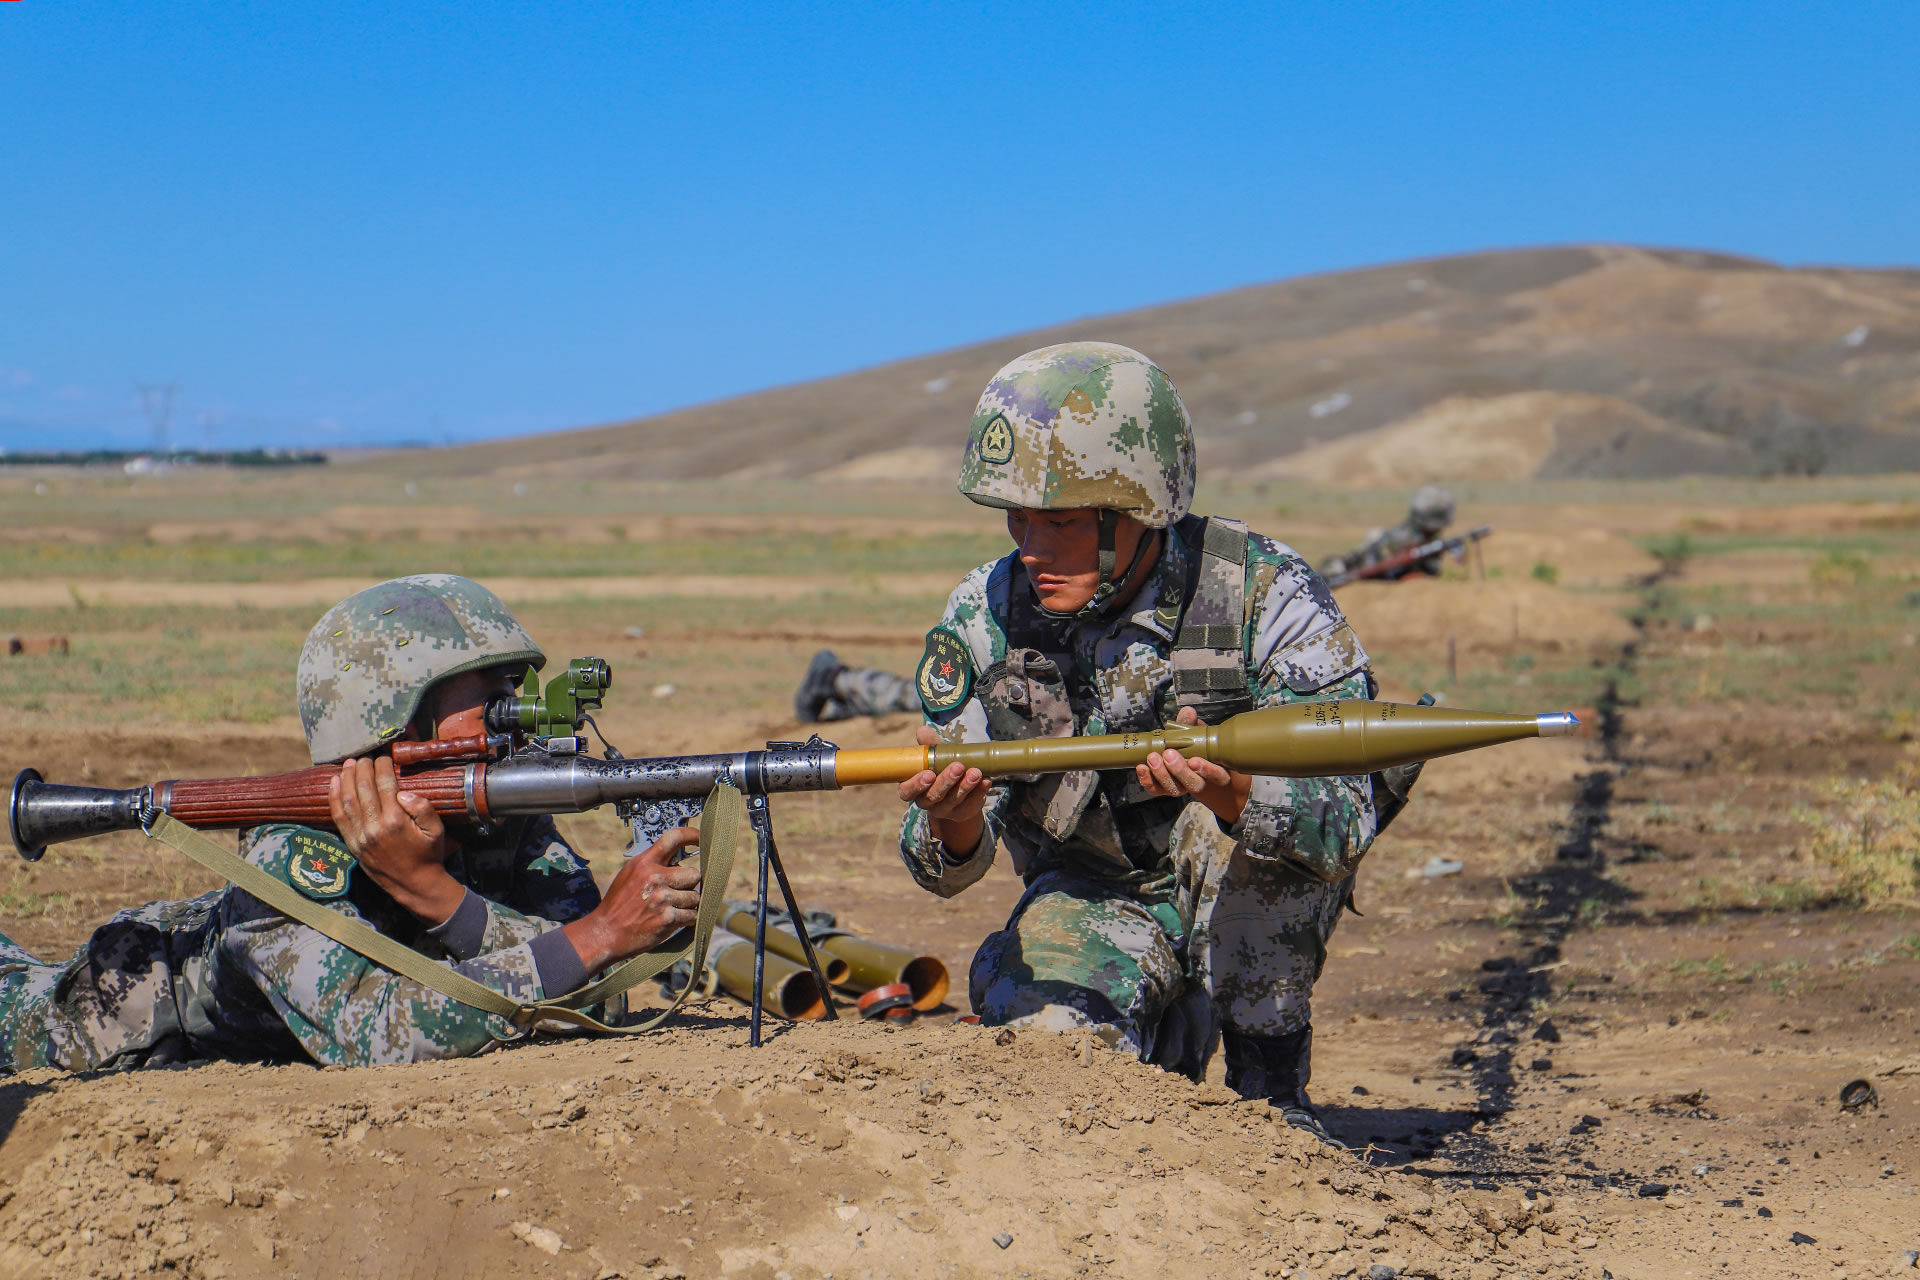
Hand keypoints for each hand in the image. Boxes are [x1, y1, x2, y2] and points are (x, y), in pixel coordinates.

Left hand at [329, 756, 463, 924]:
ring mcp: (361, 836)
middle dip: (363, 768)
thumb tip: (403, 792)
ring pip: (348, 800)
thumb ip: (423, 808)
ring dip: (347, 778)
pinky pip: (338, 817)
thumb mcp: (436, 831)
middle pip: (364, 789)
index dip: (383, 767)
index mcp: (396, 821)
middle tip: (366, 757)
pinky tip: (335, 782)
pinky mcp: (352, 844)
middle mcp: (375, 827)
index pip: (386, 785)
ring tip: (350, 763)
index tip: (384, 757)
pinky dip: (334, 797)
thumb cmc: (428, 854)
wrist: (414, 884)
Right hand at [563, 827, 702, 971]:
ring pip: (695, 896)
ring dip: (687, 904)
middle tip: (675, 893)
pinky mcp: (668, 918)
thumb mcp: (630, 874)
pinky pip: (692, 915)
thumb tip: (678, 857)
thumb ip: (653, 863)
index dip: (692, 835)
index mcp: (645, 863)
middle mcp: (655, 877)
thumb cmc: (619, 904)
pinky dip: (686, 919)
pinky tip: (671, 919)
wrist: (606, 933)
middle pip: (694, 874)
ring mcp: (662, 898)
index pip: (673, 838)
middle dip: (688, 885)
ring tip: (669, 908)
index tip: (702, 838)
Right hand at [897, 725, 989, 854]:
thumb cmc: (940, 767)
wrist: (959, 786)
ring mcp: (945, 810)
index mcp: (913, 788)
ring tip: (976, 772)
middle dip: (946, 781)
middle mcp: (926, 802)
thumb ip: (929, 744)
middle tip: (958, 767)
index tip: (929, 774)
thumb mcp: (935, 755)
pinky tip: (986, 780)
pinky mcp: (963, 813)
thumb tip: (923, 730)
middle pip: (934, 796)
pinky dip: (979, 792)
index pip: (907, 791)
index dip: (916, 785)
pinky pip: (971, 805)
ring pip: (954, 801)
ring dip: (966, 786)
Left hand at [1135, 706, 1252, 826]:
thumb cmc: (1194, 746)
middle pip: (1193, 784)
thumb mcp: (1195, 733)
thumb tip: (1188, 711)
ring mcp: (1182, 787)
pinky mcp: (1164, 789)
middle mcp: (1200, 782)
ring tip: (1152, 757)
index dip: (1206, 770)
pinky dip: (1147, 780)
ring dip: (1161, 774)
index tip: (1194, 760)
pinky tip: (1142, 767)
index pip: (1216, 774)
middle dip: (1179, 770)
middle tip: (1168, 754)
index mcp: (1215, 769)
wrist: (1183, 760)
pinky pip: (1156, 789)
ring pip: (1174, 788)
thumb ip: (1191, 724)